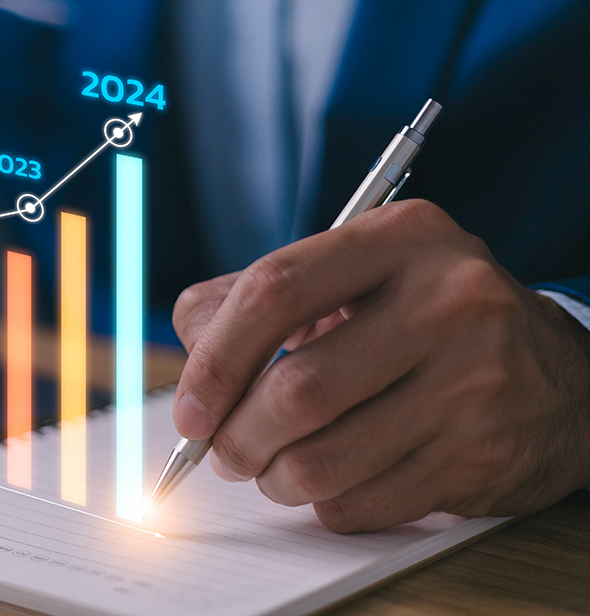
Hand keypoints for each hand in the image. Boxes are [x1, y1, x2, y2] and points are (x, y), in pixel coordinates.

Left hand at [171, 199, 589, 531]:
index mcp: (400, 239)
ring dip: (273, 478)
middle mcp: (447, 303)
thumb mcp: (359, 273)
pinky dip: (324, 504)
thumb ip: (261, 294)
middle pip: (297, 389)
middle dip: (237, 437)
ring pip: (323, 459)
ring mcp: (473, 383)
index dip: (214, 359)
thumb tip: (192, 350)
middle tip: (224, 452)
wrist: (563, 375)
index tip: (191, 407)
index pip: (275, 291)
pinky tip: (331, 482)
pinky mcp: (483, 456)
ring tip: (271, 468)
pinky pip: (363, 502)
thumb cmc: (428, 318)